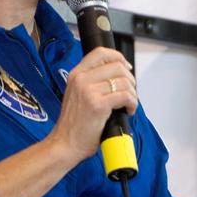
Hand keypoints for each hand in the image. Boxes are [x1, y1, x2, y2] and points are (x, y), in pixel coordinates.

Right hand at [48, 47, 137, 161]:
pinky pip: (125, 96)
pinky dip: (132, 103)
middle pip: (117, 66)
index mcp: (76, 74)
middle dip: (130, 79)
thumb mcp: (76, 94)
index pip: (100, 53)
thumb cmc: (73, 124)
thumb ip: (90, 82)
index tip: (126, 67)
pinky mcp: (98, 105)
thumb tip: (115, 76)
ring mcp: (89, 91)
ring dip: (133, 93)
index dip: (118, 57)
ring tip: (129, 103)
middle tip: (130, 91)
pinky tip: (128, 110)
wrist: (64, 144)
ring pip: (124, 82)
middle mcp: (81, 79)